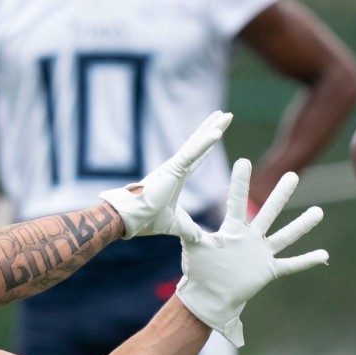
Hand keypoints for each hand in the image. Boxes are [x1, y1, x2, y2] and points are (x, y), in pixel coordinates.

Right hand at [99, 111, 232, 240]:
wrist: (130, 220)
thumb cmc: (146, 220)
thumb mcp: (176, 224)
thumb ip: (189, 229)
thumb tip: (200, 240)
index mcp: (175, 177)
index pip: (196, 158)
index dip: (207, 145)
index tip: (216, 132)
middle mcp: (174, 168)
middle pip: (199, 144)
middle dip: (212, 128)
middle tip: (224, 115)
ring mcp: (173, 167)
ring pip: (197, 143)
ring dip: (212, 128)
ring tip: (224, 115)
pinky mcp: (172, 169)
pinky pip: (192, 153)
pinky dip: (204, 143)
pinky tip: (217, 132)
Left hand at [176, 158, 327, 346]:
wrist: (208, 296)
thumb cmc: (199, 272)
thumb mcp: (194, 248)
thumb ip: (189, 232)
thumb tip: (175, 219)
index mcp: (232, 231)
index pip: (238, 202)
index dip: (240, 183)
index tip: (244, 160)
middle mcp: (250, 238)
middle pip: (268, 212)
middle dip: (280, 195)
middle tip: (292, 175)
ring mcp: (261, 253)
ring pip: (285, 236)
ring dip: (302, 225)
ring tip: (319, 211)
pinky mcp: (268, 270)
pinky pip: (291, 264)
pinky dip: (307, 261)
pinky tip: (324, 254)